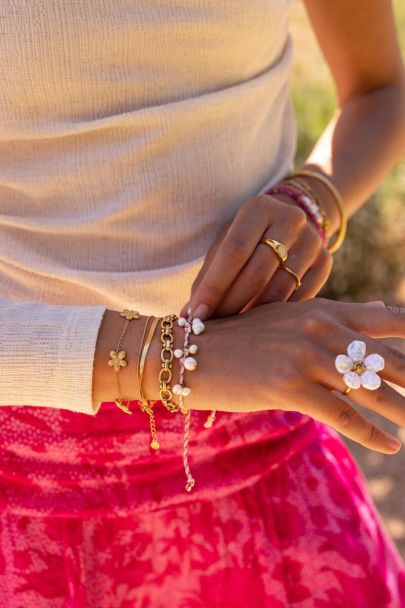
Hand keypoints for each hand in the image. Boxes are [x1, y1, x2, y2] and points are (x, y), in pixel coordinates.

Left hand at [179, 193, 332, 319]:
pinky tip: (259, 329)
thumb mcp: (224, 245)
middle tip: (213, 329)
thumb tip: (188, 317)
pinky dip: (277, 318)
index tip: (196, 315)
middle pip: (257, 272)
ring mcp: (312, 240)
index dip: (213, 287)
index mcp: (258, 208)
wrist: (289, 224)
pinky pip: (300, 299)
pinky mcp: (326, 262)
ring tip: (232, 332)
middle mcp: (290, 219)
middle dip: (231, 305)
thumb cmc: (246, 239)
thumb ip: (208, 277)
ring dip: (252, 316)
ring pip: (280, 289)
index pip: (233, 252)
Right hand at [185, 299, 404, 453]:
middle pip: (389, 358)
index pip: (389, 318)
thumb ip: (336, 316)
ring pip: (372, 390)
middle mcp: (321, 327)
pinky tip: (392, 445)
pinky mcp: (290, 386)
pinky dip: (372, 433)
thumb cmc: (240, 337)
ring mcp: (307, 356)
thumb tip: (379, 310)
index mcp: (324, 309)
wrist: (191, 353)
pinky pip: (343, 415)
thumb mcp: (290, 316)